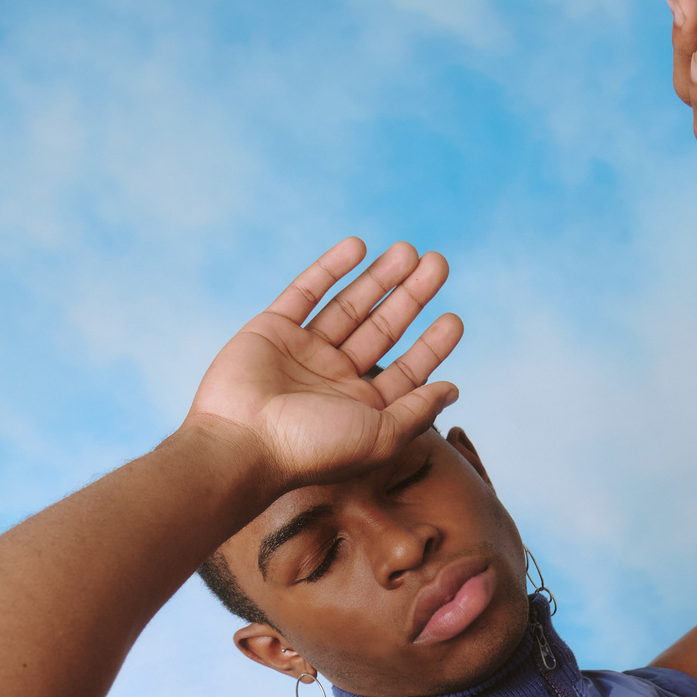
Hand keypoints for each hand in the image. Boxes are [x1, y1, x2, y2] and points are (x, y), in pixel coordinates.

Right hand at [185, 239, 461, 491]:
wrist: (242, 445)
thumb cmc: (313, 450)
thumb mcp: (381, 436)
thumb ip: (418, 410)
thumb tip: (454, 389)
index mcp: (362, 409)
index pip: (406, 370)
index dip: (431, 345)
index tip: (454, 318)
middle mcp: (335, 380)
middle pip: (382, 329)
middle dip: (411, 297)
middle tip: (438, 263)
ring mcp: (303, 353)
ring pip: (349, 306)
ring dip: (379, 277)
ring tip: (409, 250)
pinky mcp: (272, 330)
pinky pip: (305, 292)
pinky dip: (330, 269)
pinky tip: (358, 247)